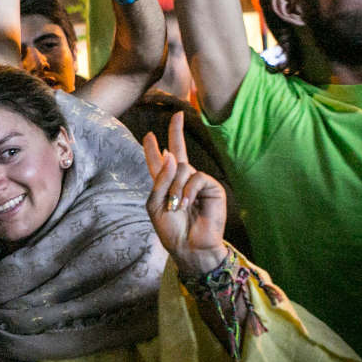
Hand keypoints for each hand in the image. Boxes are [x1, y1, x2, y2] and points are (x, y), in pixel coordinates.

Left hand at [143, 112, 227, 277]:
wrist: (188, 246)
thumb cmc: (170, 229)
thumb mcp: (155, 204)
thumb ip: (160, 179)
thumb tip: (171, 154)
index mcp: (165, 185)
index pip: (158, 162)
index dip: (152, 148)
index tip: (149, 135)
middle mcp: (181, 180)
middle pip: (178, 151)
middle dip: (177, 132)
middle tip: (178, 115)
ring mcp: (198, 183)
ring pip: (183, 168)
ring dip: (176, 187)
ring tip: (178, 206)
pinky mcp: (212, 188)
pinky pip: (197, 177)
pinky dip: (189, 190)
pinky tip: (188, 204)